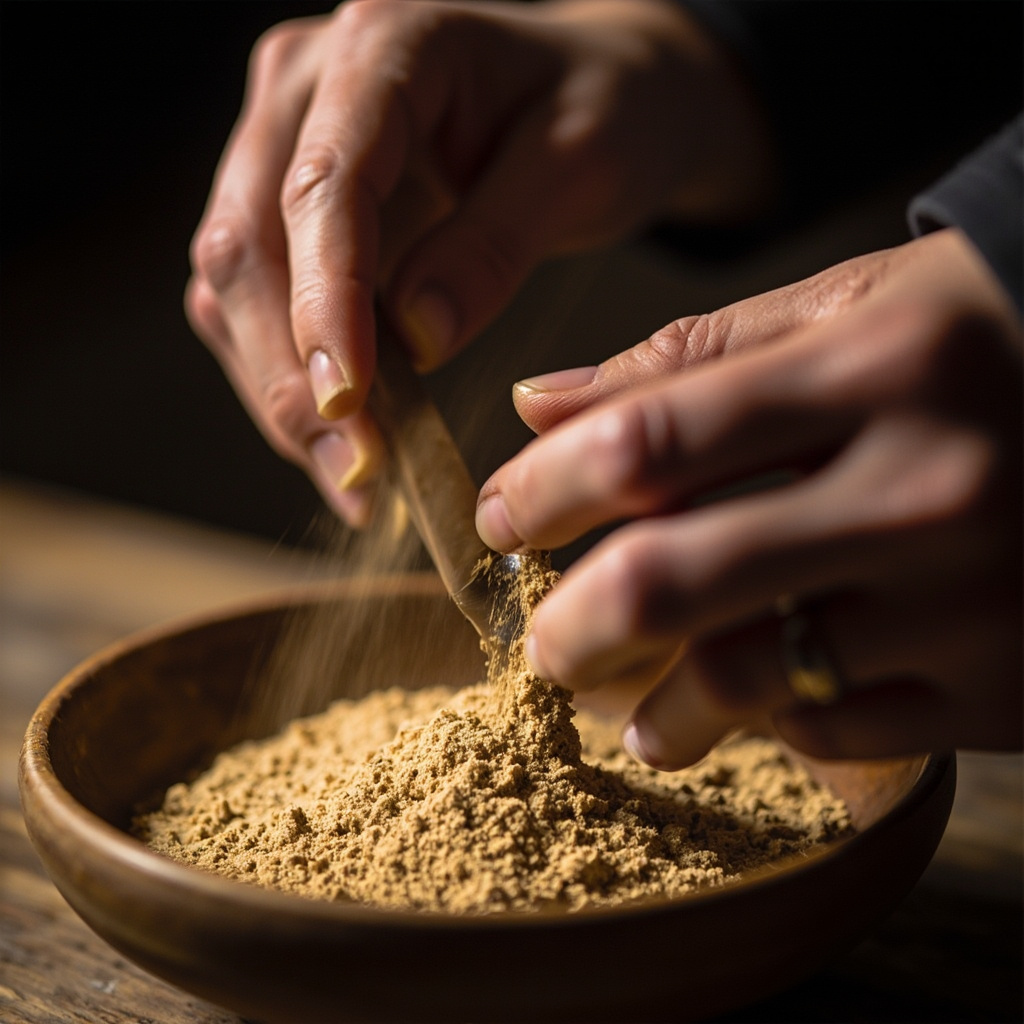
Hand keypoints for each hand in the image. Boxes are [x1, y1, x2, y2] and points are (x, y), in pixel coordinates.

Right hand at [184, 0, 771, 524]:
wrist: (600, 92)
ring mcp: (285, 147)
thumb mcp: (582, 164)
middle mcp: (306, 90)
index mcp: (382, 48)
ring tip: (355, 480)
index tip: (350, 406)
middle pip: (247, 243)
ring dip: (283, 391)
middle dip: (292, 372)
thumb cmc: (607, 109)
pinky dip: (295, 382)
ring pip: (234, 286)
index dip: (325, 305)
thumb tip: (414, 340)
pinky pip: (260, 304)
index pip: (321, 186)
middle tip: (357, 474)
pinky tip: (347, 448)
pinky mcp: (292, 209)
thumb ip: (495, 243)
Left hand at [476, 228, 1022, 764]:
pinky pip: (836, 727)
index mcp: (881, 368)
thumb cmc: (975, 347)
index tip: (501, 519)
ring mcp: (974, 597)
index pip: (652, 440)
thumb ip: (690, 356)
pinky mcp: (1005, 683)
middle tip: (542, 643)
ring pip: (749, 677)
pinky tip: (750, 707)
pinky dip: (768, 722)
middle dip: (572, 626)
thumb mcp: (852, 310)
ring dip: (660, 705)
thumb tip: (537, 404)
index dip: (545, 489)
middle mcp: (930, 486)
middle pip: (676, 577)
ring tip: (629, 705)